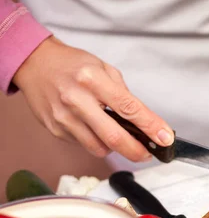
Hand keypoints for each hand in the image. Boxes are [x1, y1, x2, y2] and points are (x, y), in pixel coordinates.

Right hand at [12, 36, 173, 160]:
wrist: (34, 64)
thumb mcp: (103, 69)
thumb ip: (123, 94)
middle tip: (148, 154)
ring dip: (116, 149)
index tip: (165, 138)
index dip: (151, 126)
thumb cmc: (71, 65)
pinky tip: (96, 129)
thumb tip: (144, 120)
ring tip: (120, 138)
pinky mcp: (56, 130)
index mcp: (92, 80)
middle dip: (137, 151)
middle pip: (114, 137)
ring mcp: (64, 117)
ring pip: (99, 147)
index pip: (129, 108)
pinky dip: (97, 142)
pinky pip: (84, 145)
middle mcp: (76, 99)